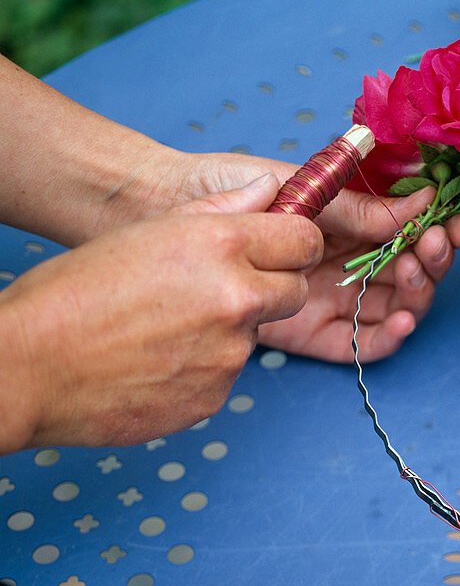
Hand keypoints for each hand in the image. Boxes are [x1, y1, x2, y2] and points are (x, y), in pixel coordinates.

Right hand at [0, 177, 320, 448]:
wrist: (29, 366)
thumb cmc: (74, 292)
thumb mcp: (148, 232)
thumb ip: (221, 211)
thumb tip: (268, 190)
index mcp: (221, 245)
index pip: (304, 240)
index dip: (293, 245)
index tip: (280, 251)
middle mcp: (237, 298)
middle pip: (296, 291)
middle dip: (272, 289)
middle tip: (223, 291)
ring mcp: (230, 352)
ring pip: (257, 335)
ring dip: (229, 330)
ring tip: (167, 327)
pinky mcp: (217, 395)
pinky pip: (227, 374)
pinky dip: (204, 367)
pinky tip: (157, 359)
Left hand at [140, 150, 459, 361]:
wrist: (164, 211)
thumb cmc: (229, 187)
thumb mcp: (302, 187)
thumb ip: (356, 205)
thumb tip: (420, 200)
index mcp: (351, 222)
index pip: (411, 229)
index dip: (442, 228)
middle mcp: (349, 261)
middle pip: (412, 269)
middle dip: (436, 258)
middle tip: (438, 246)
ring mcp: (332, 297)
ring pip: (396, 304)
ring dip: (419, 293)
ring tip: (416, 274)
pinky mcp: (311, 332)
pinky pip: (361, 342)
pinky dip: (389, 337)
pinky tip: (403, 320)